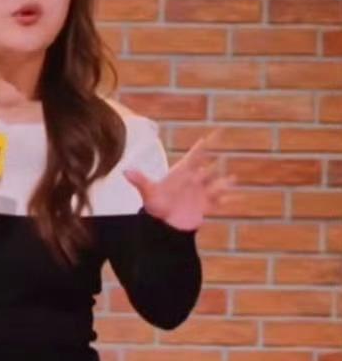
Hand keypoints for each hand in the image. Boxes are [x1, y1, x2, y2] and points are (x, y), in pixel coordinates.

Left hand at [123, 128, 237, 231]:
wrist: (162, 225)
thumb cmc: (155, 207)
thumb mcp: (149, 193)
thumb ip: (140, 181)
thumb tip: (125, 171)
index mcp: (181, 174)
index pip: (194, 157)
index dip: (202, 147)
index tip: (212, 134)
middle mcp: (193, 181)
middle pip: (206, 170)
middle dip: (211, 167)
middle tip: (219, 159)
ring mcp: (200, 193)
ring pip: (215, 185)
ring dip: (223, 182)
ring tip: (232, 178)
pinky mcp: (205, 206)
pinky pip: (219, 202)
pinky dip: (227, 200)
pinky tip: (236, 197)